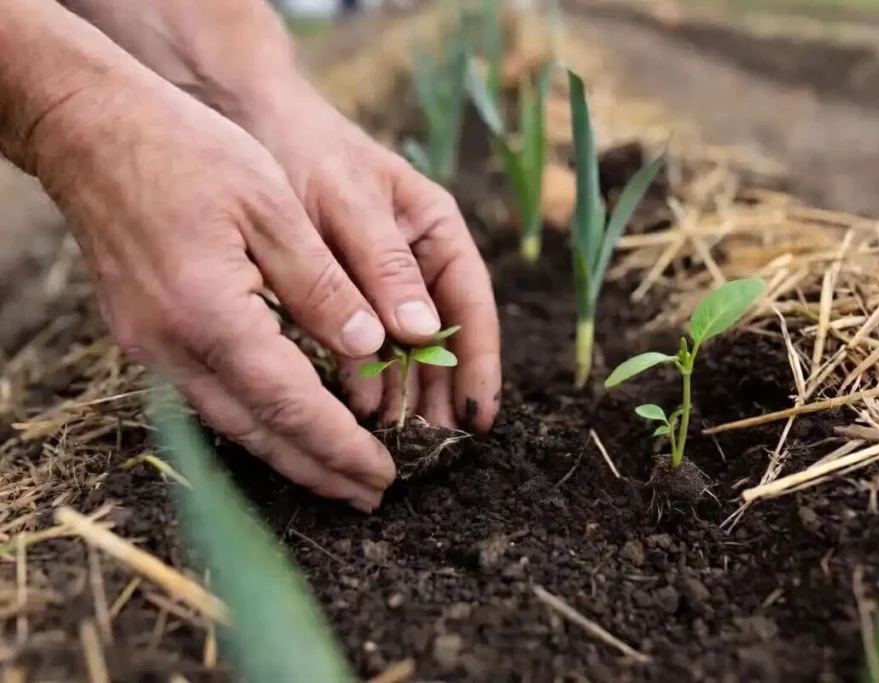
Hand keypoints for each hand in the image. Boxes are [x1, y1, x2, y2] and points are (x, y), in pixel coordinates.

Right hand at [36, 73, 396, 510]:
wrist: (93, 132)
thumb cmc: (187, 152)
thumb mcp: (272, 206)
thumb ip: (322, 285)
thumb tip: (372, 345)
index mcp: (212, 313)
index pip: (291, 404)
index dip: (341, 446)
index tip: (385, 474)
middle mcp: (173, 346)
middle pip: (259, 431)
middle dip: (319, 470)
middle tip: (371, 496)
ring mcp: (150, 348)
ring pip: (229, 424)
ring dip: (287, 456)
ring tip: (338, 479)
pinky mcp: (143, 338)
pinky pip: (206, 400)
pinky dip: (254, 424)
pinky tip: (285, 429)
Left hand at [244, 82, 501, 431]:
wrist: (244, 117)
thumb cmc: (304, 149)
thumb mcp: (346, 203)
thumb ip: (382, 263)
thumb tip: (421, 331)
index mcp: (436, 230)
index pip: (471, 305)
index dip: (479, 364)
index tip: (477, 416)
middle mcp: (416, 259)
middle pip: (444, 337)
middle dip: (441, 391)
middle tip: (431, 444)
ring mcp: (381, 279)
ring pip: (406, 347)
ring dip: (405, 391)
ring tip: (398, 438)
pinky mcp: (343, 293)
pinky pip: (365, 342)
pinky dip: (366, 375)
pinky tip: (359, 406)